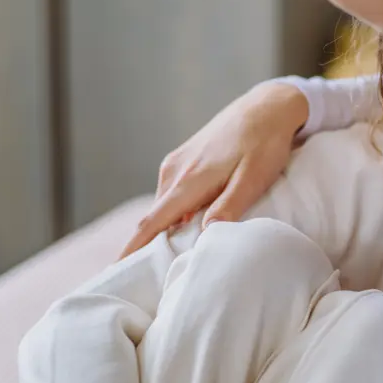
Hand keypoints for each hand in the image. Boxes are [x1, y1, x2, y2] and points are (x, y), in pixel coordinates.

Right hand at [119, 82, 308, 258]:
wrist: (267, 106)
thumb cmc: (265, 144)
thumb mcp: (253, 178)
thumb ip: (228, 206)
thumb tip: (203, 236)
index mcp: (189, 180)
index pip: (152, 222)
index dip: (133, 249)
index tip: (115, 271)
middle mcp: (175, 171)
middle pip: (154, 217)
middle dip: (145, 245)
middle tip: (144, 275)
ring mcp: (178, 162)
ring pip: (165, 204)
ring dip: (165, 227)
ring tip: (170, 256)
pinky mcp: (185, 158)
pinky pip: (173, 192)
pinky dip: (175, 211)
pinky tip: (189, 223)